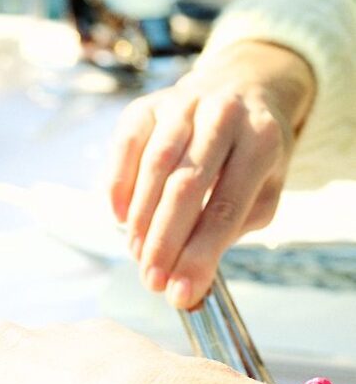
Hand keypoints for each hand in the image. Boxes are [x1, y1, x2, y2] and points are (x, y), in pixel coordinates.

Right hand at [109, 40, 314, 308]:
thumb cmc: (250, 156)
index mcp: (262, 140)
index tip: (181, 294)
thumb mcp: (264, 191)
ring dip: (141, 219)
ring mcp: (183, 103)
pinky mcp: (148, 104)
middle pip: (187, 185)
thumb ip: (232, 230)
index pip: (227, 207)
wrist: (240, 89)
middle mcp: (224, 113)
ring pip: (155, 165)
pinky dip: (118, 185)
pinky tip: (120, 218)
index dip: (200, 255)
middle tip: (152, 282)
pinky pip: (126, 145)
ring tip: (138, 255)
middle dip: (166, 242)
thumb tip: (190, 279)